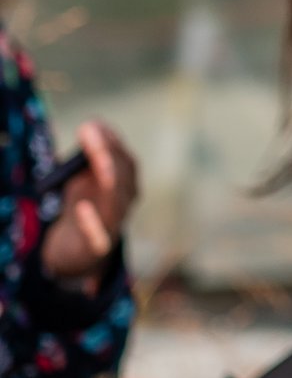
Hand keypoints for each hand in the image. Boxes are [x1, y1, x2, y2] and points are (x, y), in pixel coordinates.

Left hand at [39, 121, 138, 285]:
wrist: (78, 253)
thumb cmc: (83, 208)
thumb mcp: (84, 179)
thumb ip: (89, 156)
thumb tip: (93, 126)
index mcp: (126, 182)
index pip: (124, 159)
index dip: (109, 141)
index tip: (91, 124)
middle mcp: (127, 201)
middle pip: (123, 175)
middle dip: (107, 151)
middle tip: (88, 131)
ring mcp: (115, 223)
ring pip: (117, 200)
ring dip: (108, 178)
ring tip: (98, 162)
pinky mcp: (97, 247)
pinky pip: (98, 236)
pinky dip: (91, 223)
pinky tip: (83, 209)